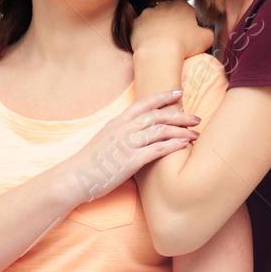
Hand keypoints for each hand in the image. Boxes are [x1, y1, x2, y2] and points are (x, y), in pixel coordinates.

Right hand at [62, 91, 199, 203]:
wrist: (73, 177)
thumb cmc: (89, 163)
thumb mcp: (104, 140)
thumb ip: (120, 133)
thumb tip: (136, 133)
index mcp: (117, 122)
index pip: (144, 103)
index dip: (163, 96)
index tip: (179, 93)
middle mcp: (123, 129)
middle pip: (158, 116)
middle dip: (180, 115)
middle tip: (196, 118)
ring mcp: (127, 144)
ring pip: (161, 130)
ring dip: (181, 131)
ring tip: (196, 135)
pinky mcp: (131, 161)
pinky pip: (157, 149)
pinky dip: (173, 145)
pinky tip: (185, 145)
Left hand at [131, 1, 212, 58]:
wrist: (159, 53)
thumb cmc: (184, 45)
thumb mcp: (207, 38)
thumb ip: (209, 32)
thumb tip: (206, 33)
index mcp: (182, 5)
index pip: (187, 11)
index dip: (189, 23)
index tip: (188, 34)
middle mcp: (164, 5)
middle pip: (170, 13)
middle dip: (172, 23)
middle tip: (175, 39)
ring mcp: (148, 12)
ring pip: (154, 19)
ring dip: (157, 27)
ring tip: (161, 42)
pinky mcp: (136, 23)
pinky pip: (141, 27)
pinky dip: (145, 33)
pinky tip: (150, 43)